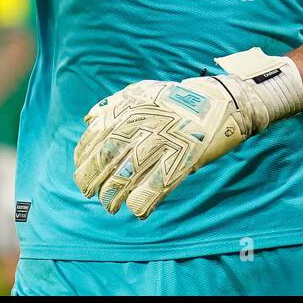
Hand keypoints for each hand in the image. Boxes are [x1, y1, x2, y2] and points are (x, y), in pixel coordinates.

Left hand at [73, 49, 302, 218]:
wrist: (222, 100)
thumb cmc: (178, 98)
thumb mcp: (142, 91)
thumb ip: (114, 104)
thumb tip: (88, 119)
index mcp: (130, 108)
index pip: (96, 137)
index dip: (85, 159)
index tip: (81, 172)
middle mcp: (142, 124)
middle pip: (107, 158)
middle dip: (93, 179)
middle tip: (89, 193)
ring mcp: (163, 142)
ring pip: (127, 175)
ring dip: (113, 195)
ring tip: (109, 205)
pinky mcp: (182, 158)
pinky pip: (156, 185)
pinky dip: (142, 201)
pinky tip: (136, 210)